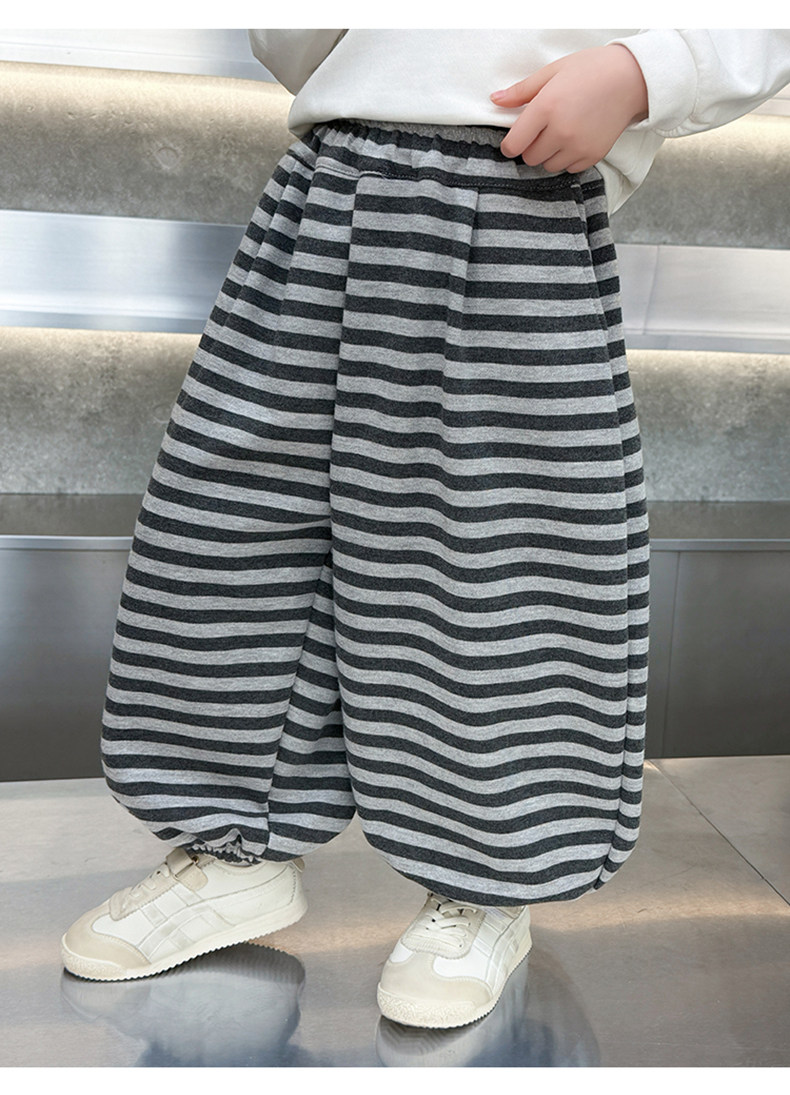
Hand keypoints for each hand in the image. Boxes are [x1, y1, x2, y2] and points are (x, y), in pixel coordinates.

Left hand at [490, 44, 648, 172]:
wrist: (631, 79)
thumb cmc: (590, 70)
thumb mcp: (553, 72)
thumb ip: (522, 90)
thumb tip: (494, 100)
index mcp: (546, 107)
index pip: (514, 144)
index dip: (510, 144)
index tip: (514, 139)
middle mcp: (560, 131)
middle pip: (529, 158)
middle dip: (530, 147)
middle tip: (542, 129)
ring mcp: (577, 146)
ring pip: (548, 166)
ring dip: (549, 154)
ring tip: (561, 132)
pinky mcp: (592, 156)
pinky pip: (568, 169)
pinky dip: (567, 158)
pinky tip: (575, 138)